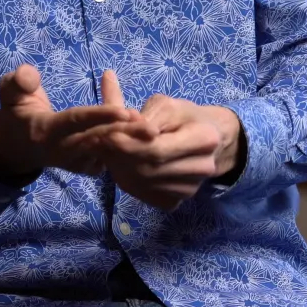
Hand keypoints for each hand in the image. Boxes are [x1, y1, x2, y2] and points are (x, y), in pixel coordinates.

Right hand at [0, 64, 157, 182]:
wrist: (18, 145)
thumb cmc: (16, 112)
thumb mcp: (8, 93)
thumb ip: (17, 82)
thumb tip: (28, 74)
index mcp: (46, 131)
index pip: (76, 121)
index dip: (99, 116)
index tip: (124, 110)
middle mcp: (64, 150)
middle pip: (98, 141)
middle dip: (124, 134)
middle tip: (151, 126)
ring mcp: (78, 162)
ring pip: (108, 152)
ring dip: (130, 143)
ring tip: (155, 131)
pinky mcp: (88, 166)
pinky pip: (111, 156)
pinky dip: (128, 148)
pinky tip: (147, 139)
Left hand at [81, 87, 244, 210]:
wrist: (208, 141)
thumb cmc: (184, 117)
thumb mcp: (167, 105)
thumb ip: (145, 114)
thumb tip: (124, 120)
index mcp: (204, 139)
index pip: (158, 148)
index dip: (129, 144)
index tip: (106, 134)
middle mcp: (201, 169)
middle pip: (149, 168)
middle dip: (119, 156)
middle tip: (98, 144)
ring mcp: (189, 190)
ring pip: (144, 183)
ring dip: (120, 168)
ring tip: (105, 152)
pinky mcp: (176, 201)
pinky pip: (145, 194)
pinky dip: (128, 180)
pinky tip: (120, 166)